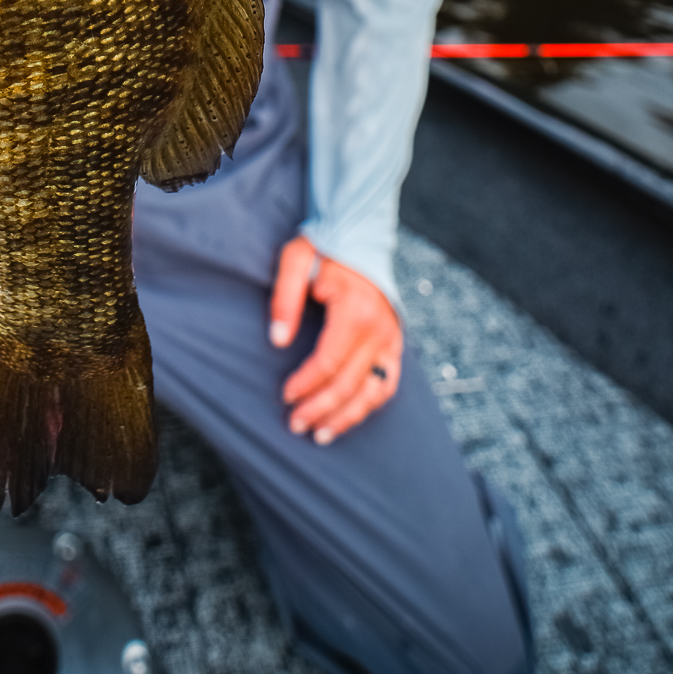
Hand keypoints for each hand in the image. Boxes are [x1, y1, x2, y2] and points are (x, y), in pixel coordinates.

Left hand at [269, 236, 402, 443]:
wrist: (360, 239)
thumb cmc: (324, 249)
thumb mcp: (295, 260)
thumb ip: (285, 299)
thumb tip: (277, 340)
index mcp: (355, 311)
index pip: (328, 362)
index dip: (305, 384)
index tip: (284, 395)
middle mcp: (379, 330)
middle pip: (348, 384)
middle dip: (319, 408)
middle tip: (294, 424)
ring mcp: (391, 339)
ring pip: (372, 392)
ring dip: (345, 417)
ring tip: (320, 434)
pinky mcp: (395, 344)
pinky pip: (387, 384)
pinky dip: (368, 405)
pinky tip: (347, 417)